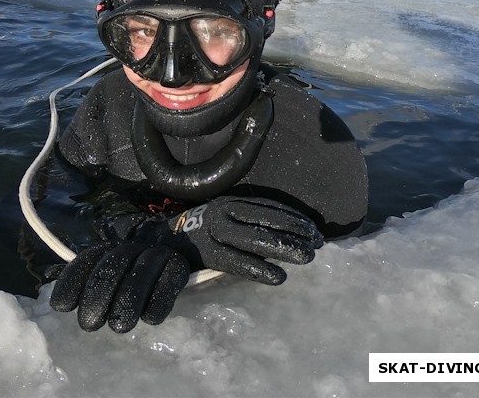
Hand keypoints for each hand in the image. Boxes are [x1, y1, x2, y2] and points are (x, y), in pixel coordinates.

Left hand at [49, 241, 189, 332]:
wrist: (172, 256)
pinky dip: (159, 301)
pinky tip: (149, 318)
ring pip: (141, 273)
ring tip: (119, 326)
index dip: (72, 281)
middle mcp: (131, 248)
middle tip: (89, 324)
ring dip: (129, 300)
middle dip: (98, 294)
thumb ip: (83, 282)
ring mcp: (156, 256)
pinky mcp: (178, 268)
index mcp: (108, 250)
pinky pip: (168, 283)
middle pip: (112, 265)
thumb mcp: (105, 277)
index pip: (87, 260)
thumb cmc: (130, 277)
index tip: (60, 307)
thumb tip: (52, 290)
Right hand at [135, 196, 323, 284]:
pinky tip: (279, 277)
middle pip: (266, 221)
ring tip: (306, 257)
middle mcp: (224, 212)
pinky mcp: (207, 253)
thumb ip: (247, 221)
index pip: (269, 208)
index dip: (294, 218)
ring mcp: (215, 231)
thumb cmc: (200, 232)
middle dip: (295, 232)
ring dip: (284, 248)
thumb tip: (286, 233)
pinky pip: (237, 262)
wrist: (161, 239)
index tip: (314, 229)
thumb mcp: (224, 217)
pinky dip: (259, 269)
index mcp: (231, 202)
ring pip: (256, 239)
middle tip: (318, 244)